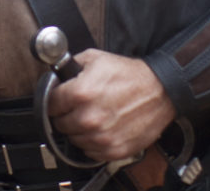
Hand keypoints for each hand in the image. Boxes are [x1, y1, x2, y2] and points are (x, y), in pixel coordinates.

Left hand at [46, 49, 176, 162]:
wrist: (159, 91)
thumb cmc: (130, 75)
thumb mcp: (96, 58)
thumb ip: (70, 66)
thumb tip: (58, 73)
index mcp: (81, 93)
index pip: (50, 104)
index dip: (54, 100)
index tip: (59, 100)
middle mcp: (89, 118)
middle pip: (60, 124)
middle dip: (65, 115)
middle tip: (76, 107)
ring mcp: (101, 137)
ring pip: (74, 139)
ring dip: (78, 130)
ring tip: (92, 117)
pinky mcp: (114, 149)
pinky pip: (90, 152)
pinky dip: (92, 142)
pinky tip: (101, 129)